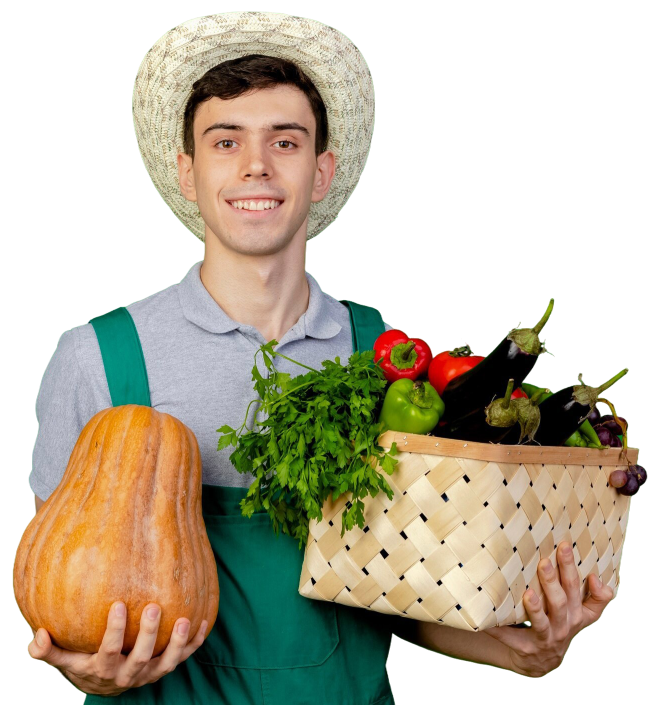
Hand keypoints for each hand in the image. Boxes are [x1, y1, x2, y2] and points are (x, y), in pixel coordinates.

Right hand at [27, 602, 207, 695]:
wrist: (102, 686)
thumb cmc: (81, 663)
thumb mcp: (63, 659)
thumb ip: (47, 651)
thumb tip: (36, 635)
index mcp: (103, 669)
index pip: (109, 651)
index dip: (114, 631)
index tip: (117, 604)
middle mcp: (128, 675)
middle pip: (141, 658)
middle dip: (148, 634)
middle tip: (153, 607)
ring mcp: (148, 674)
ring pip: (166, 663)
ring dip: (177, 644)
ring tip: (183, 619)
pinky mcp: (163, 669)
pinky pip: (183, 658)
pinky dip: (194, 644)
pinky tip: (202, 621)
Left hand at [483, 540, 613, 677]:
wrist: (542, 663)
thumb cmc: (561, 626)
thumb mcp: (584, 615)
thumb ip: (598, 598)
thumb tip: (598, 577)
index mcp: (577, 615)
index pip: (579, 590)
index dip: (576, 572)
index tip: (566, 548)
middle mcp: (563, 627)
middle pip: (560, 602)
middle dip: (552, 582)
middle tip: (543, 562)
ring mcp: (545, 639)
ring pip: (541, 623)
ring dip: (535, 609)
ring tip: (528, 594)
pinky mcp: (526, 648)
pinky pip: (511, 637)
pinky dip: (499, 630)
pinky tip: (488, 620)